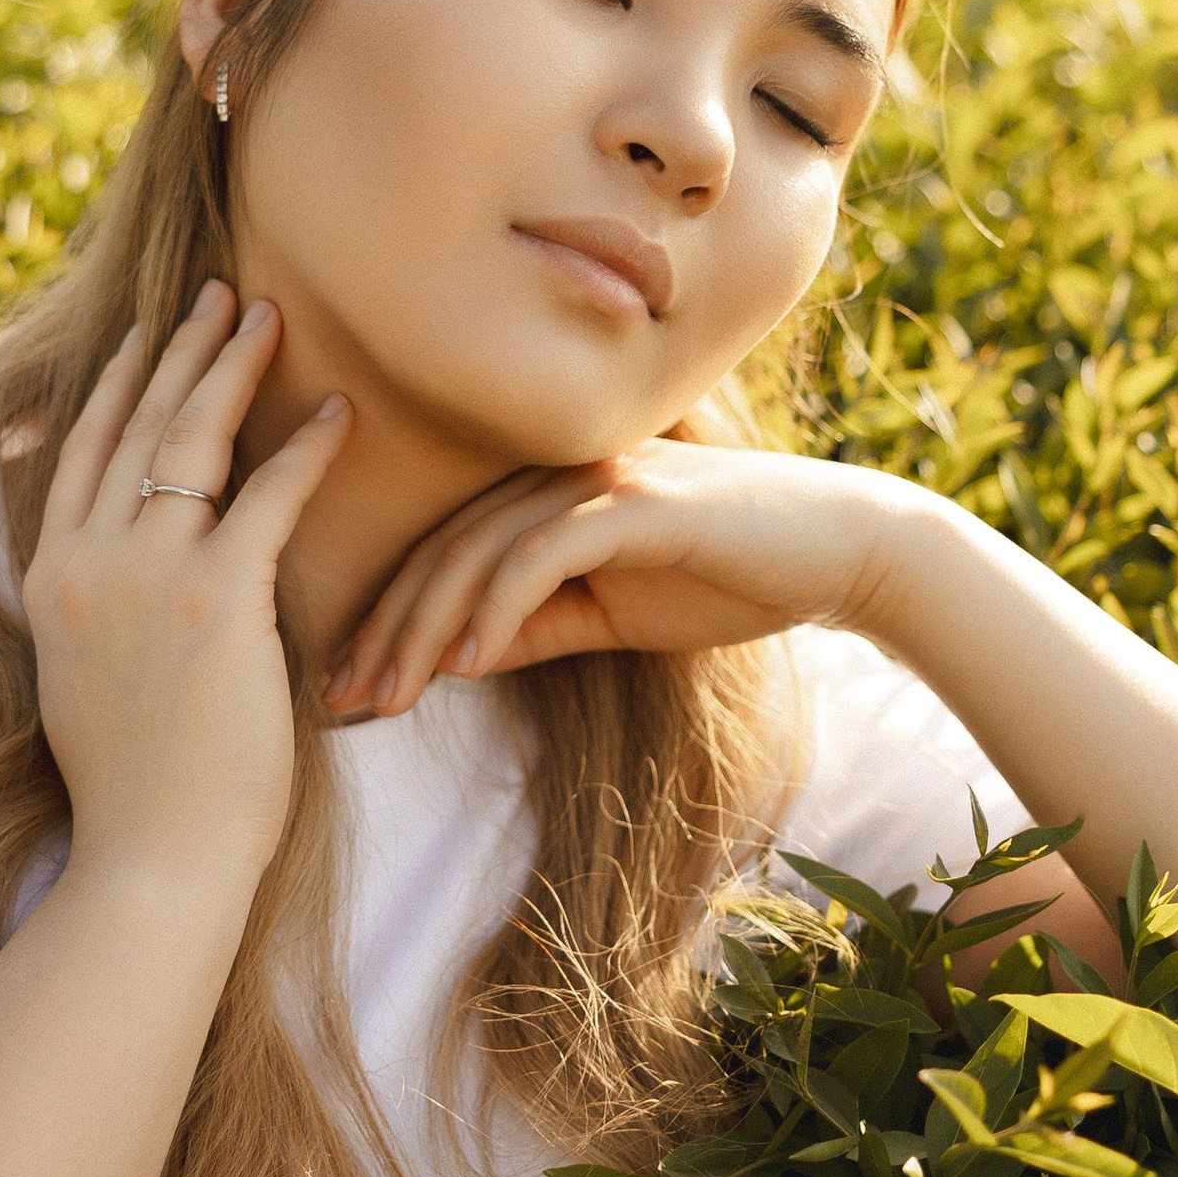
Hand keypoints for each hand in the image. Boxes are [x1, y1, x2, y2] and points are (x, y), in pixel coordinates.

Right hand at [26, 286, 350, 897]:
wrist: (151, 856)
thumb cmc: (136, 789)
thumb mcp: (82, 680)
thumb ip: (91, 612)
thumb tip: (108, 578)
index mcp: (51, 580)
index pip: (80, 453)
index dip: (117, 387)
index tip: (144, 336)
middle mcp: (86, 562)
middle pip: (134, 426)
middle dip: (179, 350)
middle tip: (219, 293)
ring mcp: (145, 576)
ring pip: (189, 440)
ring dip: (230, 368)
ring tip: (268, 317)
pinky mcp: (215, 598)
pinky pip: (266, 497)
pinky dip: (306, 448)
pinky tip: (339, 411)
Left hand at [323, 442, 922, 716]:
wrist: (840, 550)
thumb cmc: (728, 578)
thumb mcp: (612, 616)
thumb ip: (536, 626)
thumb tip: (455, 660)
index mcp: (542, 495)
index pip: (440, 556)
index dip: (386, 621)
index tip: (344, 691)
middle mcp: (555, 475)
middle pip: (441, 551)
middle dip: (383, 630)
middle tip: (337, 701)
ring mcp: (594, 483)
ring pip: (477, 552)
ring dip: (424, 628)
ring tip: (386, 696)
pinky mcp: (634, 504)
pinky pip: (542, 554)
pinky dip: (497, 606)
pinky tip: (466, 663)